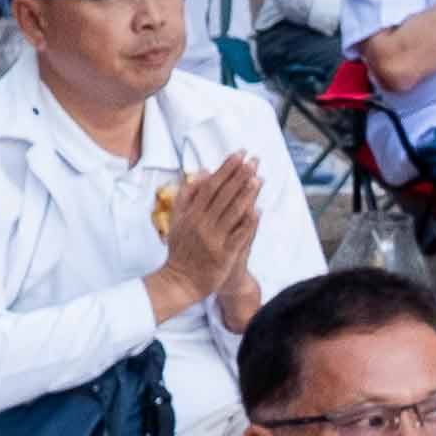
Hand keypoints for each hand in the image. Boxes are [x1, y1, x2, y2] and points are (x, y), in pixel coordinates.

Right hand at [152, 152, 262, 311]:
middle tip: (253, 160)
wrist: (180, 280)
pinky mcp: (224, 254)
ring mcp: (214, 239)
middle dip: (239, 176)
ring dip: (246, 195)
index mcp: (190, 214)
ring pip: (232, 213)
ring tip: (257, 178)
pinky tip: (258, 210)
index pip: (210, 186)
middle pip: (223, 196)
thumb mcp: (177, 220)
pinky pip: (238, 235)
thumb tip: (201, 172)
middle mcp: (201, 224)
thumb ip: (188, 196)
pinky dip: (248, 223)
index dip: (225, 169)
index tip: (238, 155)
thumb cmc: (181, 248)